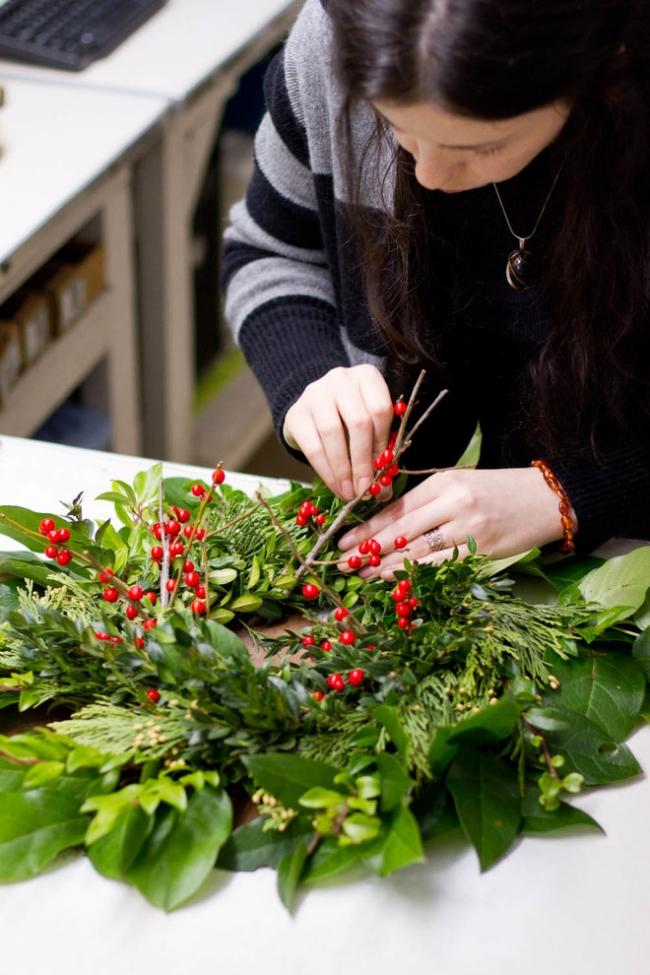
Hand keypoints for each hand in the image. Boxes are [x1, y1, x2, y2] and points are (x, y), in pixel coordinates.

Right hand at [283, 364, 393, 499]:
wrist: (312, 410)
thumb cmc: (349, 419)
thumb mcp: (369, 425)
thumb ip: (380, 449)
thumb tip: (384, 491)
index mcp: (367, 376)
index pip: (380, 410)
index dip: (383, 444)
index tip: (383, 471)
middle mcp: (340, 379)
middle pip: (358, 422)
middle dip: (363, 462)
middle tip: (366, 490)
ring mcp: (315, 393)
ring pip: (333, 434)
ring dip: (343, 470)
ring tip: (349, 493)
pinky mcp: (296, 413)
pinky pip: (313, 447)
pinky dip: (326, 471)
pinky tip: (335, 486)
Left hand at [338, 467, 570, 578]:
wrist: (547, 499)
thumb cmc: (498, 490)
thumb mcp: (459, 483)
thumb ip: (426, 502)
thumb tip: (383, 526)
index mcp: (444, 482)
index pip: (396, 508)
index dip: (367, 528)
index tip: (343, 542)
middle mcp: (454, 503)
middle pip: (401, 531)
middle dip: (368, 550)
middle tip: (343, 564)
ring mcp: (470, 529)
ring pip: (418, 553)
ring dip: (386, 569)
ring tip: (362, 577)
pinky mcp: (483, 551)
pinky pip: (441, 567)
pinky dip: (416, 576)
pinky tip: (396, 582)